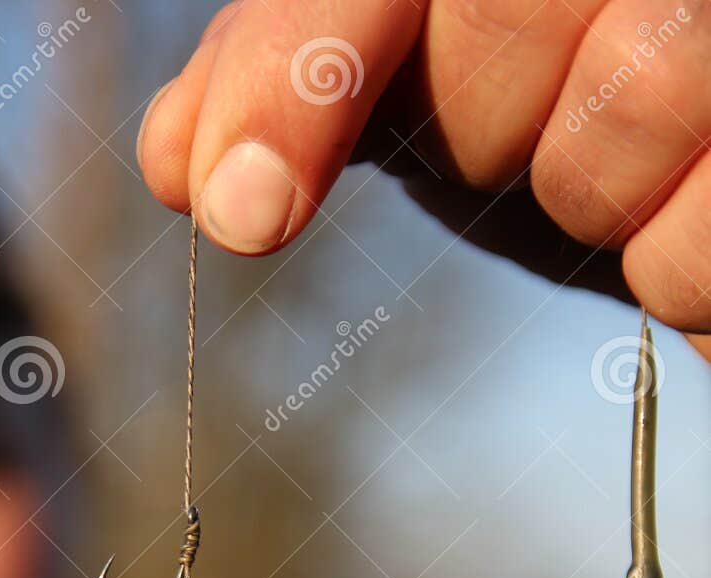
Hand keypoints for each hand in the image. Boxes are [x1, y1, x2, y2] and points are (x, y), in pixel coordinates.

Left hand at [137, 0, 710, 349]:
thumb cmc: (569, 75)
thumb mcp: (423, 55)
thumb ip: (294, 69)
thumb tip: (180, 162)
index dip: (297, 73)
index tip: (241, 212)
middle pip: (487, 40)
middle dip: (482, 124)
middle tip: (534, 119)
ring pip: (607, 139)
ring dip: (594, 197)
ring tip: (636, 158)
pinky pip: (686, 252)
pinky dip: (677, 274)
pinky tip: (694, 211)